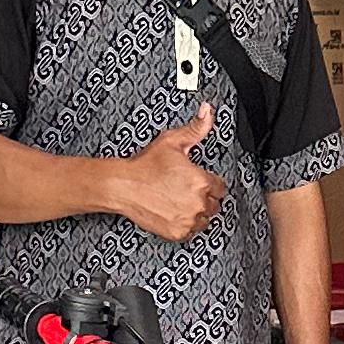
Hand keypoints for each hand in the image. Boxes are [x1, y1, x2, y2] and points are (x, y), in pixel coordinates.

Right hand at [106, 107, 224, 241]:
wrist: (123, 186)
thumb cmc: (145, 165)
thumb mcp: (172, 141)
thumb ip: (195, 128)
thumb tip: (207, 111)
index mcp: (201, 181)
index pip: (220, 188)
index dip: (209, 183)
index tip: (198, 181)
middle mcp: (198, 202)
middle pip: (214, 204)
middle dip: (204, 197)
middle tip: (186, 190)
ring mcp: (188, 219)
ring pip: (204, 220)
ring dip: (197, 212)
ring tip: (179, 200)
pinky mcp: (178, 232)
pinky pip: (191, 232)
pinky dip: (185, 224)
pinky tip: (174, 211)